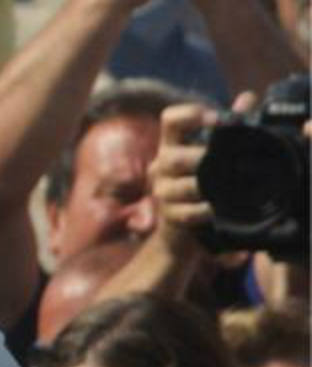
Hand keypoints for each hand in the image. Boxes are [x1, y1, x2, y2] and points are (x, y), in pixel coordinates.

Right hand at [146, 95, 255, 256]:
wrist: (183, 227)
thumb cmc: (202, 181)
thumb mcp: (214, 150)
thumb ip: (232, 124)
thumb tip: (247, 99)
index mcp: (172, 143)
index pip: (170, 119)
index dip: (189, 115)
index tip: (215, 119)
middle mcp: (161, 165)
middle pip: (173, 157)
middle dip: (200, 159)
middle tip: (223, 162)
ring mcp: (162, 191)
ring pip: (181, 187)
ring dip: (205, 187)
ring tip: (222, 187)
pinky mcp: (168, 215)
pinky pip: (187, 212)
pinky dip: (205, 210)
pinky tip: (216, 208)